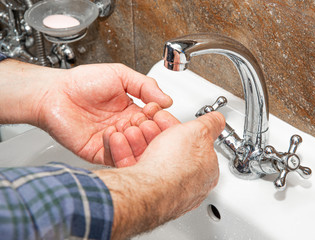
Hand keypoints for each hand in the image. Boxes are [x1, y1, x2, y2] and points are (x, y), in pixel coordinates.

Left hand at [34, 63, 172, 165]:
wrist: (54, 93)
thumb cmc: (83, 82)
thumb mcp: (120, 75)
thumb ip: (145, 85)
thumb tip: (168, 100)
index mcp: (133, 112)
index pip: (156, 122)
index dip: (159, 119)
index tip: (154, 110)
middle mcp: (125, 128)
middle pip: (149, 139)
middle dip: (149, 131)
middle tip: (143, 121)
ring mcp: (113, 142)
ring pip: (135, 152)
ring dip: (136, 141)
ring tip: (129, 127)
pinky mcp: (98, 153)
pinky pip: (115, 159)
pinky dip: (117, 148)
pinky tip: (113, 133)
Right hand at [95, 111, 225, 238]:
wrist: (146, 189)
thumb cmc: (174, 166)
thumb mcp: (199, 132)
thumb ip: (211, 124)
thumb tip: (218, 120)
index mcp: (204, 170)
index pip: (190, 142)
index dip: (173, 125)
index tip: (161, 117)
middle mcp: (185, 183)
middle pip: (166, 149)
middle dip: (151, 131)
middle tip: (143, 123)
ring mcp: (163, 189)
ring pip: (146, 157)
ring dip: (135, 139)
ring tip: (130, 129)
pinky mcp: (142, 194)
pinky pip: (131, 168)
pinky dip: (123, 152)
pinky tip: (119, 141)